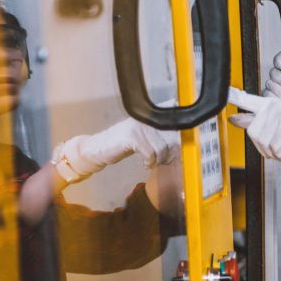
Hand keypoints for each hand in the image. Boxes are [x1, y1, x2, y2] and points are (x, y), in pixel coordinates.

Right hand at [58, 117, 179, 180]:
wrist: (99, 148)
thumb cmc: (123, 144)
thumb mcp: (145, 137)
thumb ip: (161, 137)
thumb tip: (181, 147)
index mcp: (152, 116)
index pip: (176, 120)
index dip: (182, 136)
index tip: (181, 150)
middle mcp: (147, 118)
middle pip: (172, 138)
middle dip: (171, 153)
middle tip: (166, 161)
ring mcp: (139, 126)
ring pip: (162, 148)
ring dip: (159, 160)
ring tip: (153, 163)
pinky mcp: (132, 137)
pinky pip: (150, 153)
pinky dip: (150, 162)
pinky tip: (146, 164)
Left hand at [228, 87, 280, 161]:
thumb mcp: (279, 124)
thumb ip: (257, 121)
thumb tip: (232, 118)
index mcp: (270, 103)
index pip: (246, 98)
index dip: (233, 96)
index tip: (224, 91)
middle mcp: (275, 105)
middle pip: (252, 132)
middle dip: (261, 147)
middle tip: (274, 151)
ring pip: (262, 141)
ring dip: (271, 153)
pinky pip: (274, 146)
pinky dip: (279, 155)